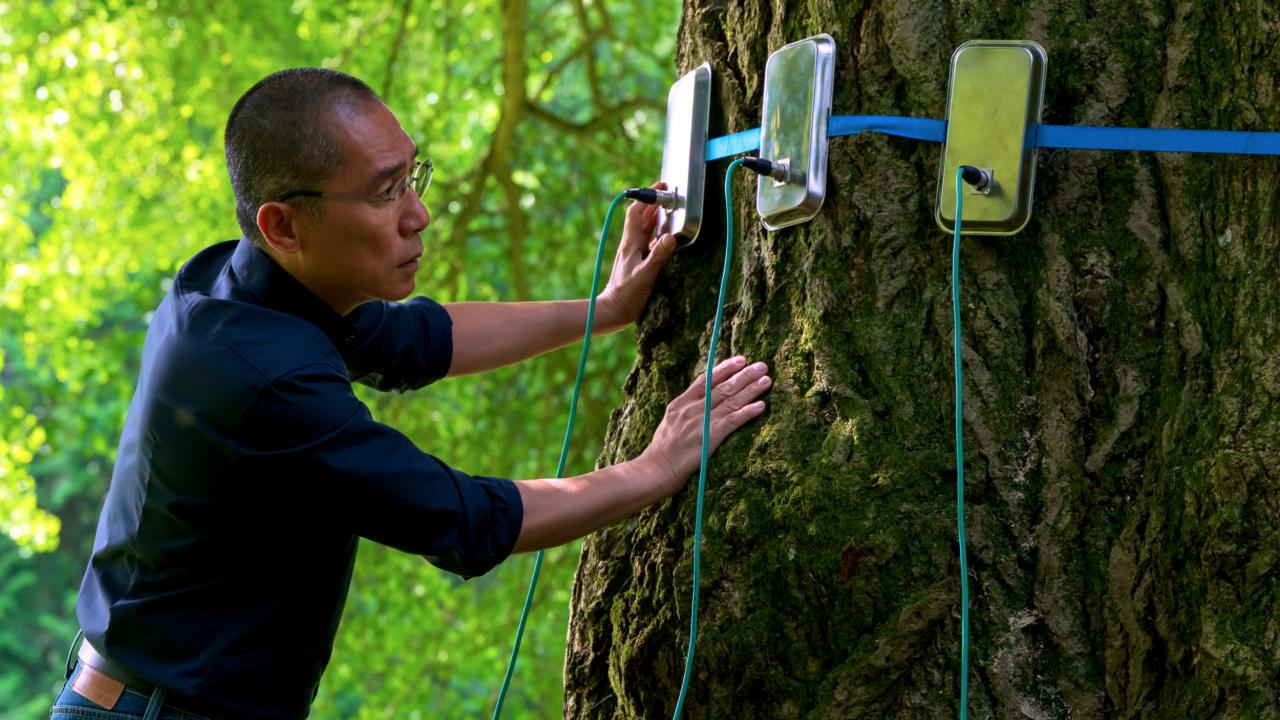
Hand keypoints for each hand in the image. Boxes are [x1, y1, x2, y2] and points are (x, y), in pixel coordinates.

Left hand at [597, 181, 677, 329]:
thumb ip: (659, 256)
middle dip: (653, 204)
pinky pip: (648, 242)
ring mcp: (633, 253)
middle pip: (641, 217)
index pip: (636, 212)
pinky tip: (665, 236)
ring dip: (655, 217)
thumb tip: (671, 236)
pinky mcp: (637, 262)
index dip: (646, 197)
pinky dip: (657, 234)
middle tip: (668, 195)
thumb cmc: (627, 295)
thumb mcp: (645, 275)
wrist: (613, 311)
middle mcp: (631, 245)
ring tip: (668, 209)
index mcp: (630, 243)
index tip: (660, 188)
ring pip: (645, 229)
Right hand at [639, 356, 770, 493]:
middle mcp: (692, 408)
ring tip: (766, 380)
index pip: (706, 380)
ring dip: (751, 389)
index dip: (725, 368)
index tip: (741, 359)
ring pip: (731, 401)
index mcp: (681, 403)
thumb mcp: (670, 422)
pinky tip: (761, 406)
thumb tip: (699, 401)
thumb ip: (685, 410)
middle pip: (723, 387)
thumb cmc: (662, 450)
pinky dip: (748, 412)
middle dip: (744, 375)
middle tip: (762, 365)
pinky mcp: (710, 437)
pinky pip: (733, 421)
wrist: (656, 468)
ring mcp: (702, 422)